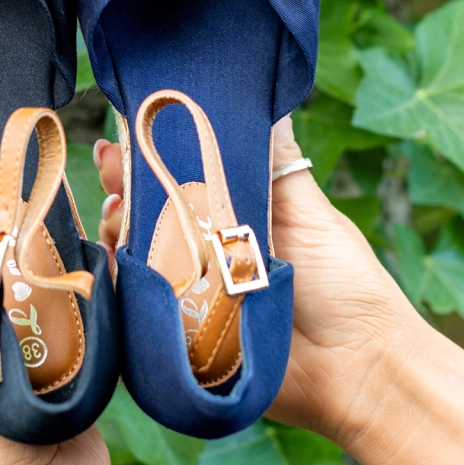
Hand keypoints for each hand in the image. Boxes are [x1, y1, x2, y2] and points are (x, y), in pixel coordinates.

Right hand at [95, 123, 463, 464]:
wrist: (356, 368)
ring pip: (137, 254)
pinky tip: (109, 261)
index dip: (155, 156)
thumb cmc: (344, 284)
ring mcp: (191, 293)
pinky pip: (138, 304)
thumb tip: (266, 97)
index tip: (128, 132)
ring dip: (117, 229)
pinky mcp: (181, 333)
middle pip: (151, 213)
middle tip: (109, 163)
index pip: (184, 179)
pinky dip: (118, 283)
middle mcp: (207, 252)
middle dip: (125, 185)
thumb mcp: (312, 212)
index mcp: (236, 218)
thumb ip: (279, 162)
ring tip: (115, 211)